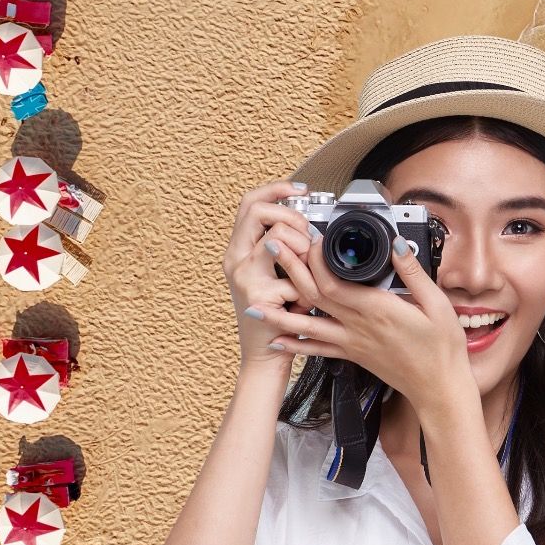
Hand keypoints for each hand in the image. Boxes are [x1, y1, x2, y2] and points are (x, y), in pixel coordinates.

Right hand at [225, 179, 320, 370]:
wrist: (265, 355)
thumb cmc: (276, 315)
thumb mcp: (276, 275)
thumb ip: (284, 249)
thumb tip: (309, 225)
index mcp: (239, 250)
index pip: (250, 203)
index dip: (275, 189)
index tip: (300, 189)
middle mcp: (235, 259)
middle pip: (258, 211)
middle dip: (291, 217)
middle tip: (306, 237)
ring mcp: (243, 276)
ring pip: (277, 237)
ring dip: (302, 250)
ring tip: (306, 273)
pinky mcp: (257, 295)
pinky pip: (294, 277)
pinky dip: (306, 291)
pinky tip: (301, 304)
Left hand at [263, 219, 474, 416]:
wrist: (438, 390)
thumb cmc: (441, 349)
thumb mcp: (437, 304)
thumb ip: (413, 273)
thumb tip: (397, 245)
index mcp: (377, 310)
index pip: (334, 283)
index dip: (316, 261)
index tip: (310, 239)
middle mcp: (358, 327)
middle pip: (313, 296)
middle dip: (290, 271)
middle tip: (271, 248)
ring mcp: (352, 343)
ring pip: (307, 326)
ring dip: (279, 313)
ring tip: (253, 302)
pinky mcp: (352, 355)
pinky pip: (317, 350)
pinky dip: (295, 344)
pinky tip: (277, 339)